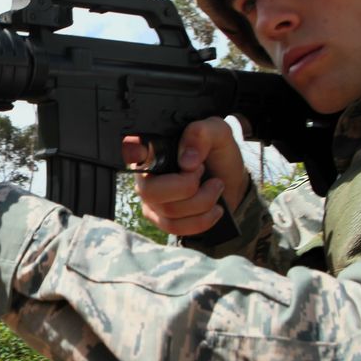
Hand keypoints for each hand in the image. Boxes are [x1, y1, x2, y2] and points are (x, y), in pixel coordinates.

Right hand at [122, 117, 247, 236]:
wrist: (230, 181)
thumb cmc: (218, 154)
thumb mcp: (218, 133)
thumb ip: (202, 134)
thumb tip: (187, 161)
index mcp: (152, 148)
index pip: (129, 149)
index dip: (129, 151)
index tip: (138, 152)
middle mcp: (144, 174)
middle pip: (150, 191)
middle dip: (187, 186)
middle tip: (203, 172)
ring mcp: (150, 199)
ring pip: (168, 211)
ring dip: (202, 201)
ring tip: (215, 187)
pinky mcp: (161, 219)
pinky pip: (175, 227)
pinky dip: (202, 220)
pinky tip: (215, 209)